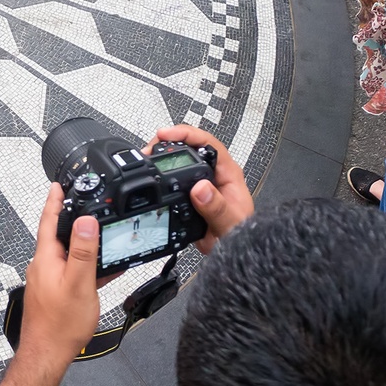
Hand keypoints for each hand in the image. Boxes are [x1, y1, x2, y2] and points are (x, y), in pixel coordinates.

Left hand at [19, 184, 99, 368]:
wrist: (47, 354)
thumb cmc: (59, 325)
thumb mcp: (78, 283)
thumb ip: (82, 251)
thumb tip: (85, 221)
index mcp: (46, 258)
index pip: (49, 220)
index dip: (55, 200)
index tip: (58, 183)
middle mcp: (43, 266)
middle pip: (58, 235)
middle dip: (72, 220)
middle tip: (86, 206)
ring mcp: (47, 280)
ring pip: (66, 254)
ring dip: (82, 245)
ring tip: (101, 240)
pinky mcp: (53, 293)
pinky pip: (71, 271)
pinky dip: (85, 267)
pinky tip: (100, 272)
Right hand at [151, 126, 252, 247]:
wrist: (233, 251)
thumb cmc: (240, 235)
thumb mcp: (230, 223)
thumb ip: (217, 208)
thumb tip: (200, 189)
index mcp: (228, 173)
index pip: (208, 143)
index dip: (186, 134)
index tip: (166, 135)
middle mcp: (213, 174)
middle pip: (189, 146)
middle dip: (167, 142)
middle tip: (149, 148)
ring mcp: (200, 182)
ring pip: (179, 159)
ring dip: (161, 156)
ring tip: (145, 157)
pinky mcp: (189, 192)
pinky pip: (173, 176)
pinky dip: (160, 172)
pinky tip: (150, 173)